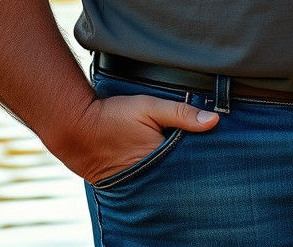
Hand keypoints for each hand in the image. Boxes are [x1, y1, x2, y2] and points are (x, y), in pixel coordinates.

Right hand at [61, 92, 218, 184]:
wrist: (76, 129)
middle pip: (180, 175)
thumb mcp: (150, 107)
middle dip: (191, 166)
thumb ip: (181, 113)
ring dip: (175, 170)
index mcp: (161, 161)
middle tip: (205, 154)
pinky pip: (151, 181)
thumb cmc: (114, 116)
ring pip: (166, 179)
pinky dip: (159, 174)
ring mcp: (138, 183)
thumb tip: (214, 120)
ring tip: (183, 159)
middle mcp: (151, 178)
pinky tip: (162, 165)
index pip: (192, 163)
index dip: (204, 154)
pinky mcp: (128, 183)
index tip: (216, 146)